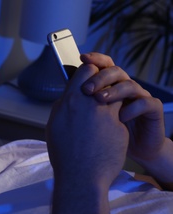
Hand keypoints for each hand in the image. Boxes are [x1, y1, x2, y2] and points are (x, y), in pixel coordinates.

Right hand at [46, 53, 128, 187]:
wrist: (80, 177)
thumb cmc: (64, 154)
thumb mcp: (54, 125)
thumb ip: (62, 107)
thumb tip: (67, 98)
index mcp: (70, 101)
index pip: (86, 70)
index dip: (91, 72)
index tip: (92, 78)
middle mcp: (89, 103)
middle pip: (103, 78)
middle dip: (104, 82)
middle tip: (102, 91)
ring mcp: (106, 114)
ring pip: (115, 94)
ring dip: (112, 99)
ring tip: (105, 112)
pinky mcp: (119, 126)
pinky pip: (120, 114)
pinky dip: (116, 119)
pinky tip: (108, 133)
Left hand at [80, 53, 166, 170]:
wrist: (129, 153)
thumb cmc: (103, 137)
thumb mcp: (87, 119)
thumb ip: (79, 104)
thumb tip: (62, 94)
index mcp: (108, 87)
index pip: (102, 66)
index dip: (94, 60)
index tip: (82, 58)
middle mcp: (124, 88)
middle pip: (114, 71)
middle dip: (100, 77)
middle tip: (86, 89)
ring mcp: (139, 98)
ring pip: (130, 84)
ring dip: (114, 91)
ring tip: (100, 100)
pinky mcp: (153, 112)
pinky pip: (147, 103)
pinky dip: (133, 108)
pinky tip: (121, 117)